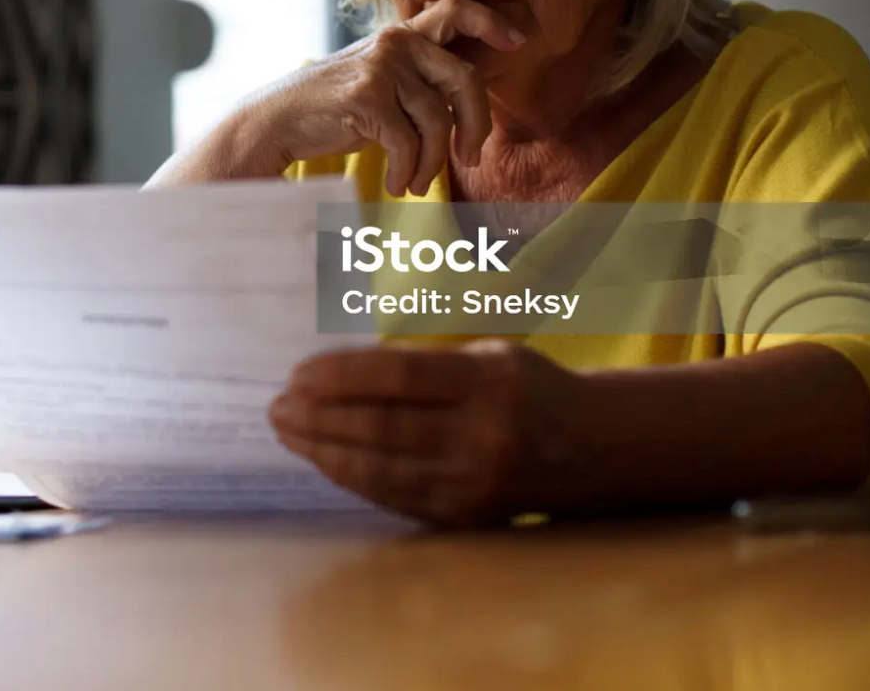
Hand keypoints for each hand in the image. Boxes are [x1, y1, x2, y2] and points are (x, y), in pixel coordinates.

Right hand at [149, 0, 522, 194]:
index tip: (519, 41)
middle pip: (466, 80)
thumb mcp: (380, 84)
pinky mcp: (368, 96)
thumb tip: (469, 112)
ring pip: (438, 122)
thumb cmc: (333, 110)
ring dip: (431, 163)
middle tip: (472, 156)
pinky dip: (408, 171)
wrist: (277, 120)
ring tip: (414, 182)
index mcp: (402, 35)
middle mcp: (395, 42)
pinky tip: (396, 184)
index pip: (456, 10)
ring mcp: (382, 67)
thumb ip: (419, 83)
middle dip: (477, 125)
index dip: (492, 22)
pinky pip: (409, 142)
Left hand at [268, 341, 589, 525]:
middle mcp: (483, 434)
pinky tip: (322, 460)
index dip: (340, 375)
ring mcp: (474, 482)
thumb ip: (422, 362)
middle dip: (319, 416)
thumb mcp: (488, 354)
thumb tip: (335, 373)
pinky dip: (352, 477)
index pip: (398, 375)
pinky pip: (395, 496)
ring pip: (382, 467)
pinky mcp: (466, 516)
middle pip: (382, 425)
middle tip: (276, 406)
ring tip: (287, 432)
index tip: (297, 373)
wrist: (593, 447)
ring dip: (323, 450)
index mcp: (489, 381)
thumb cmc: (526, 387)